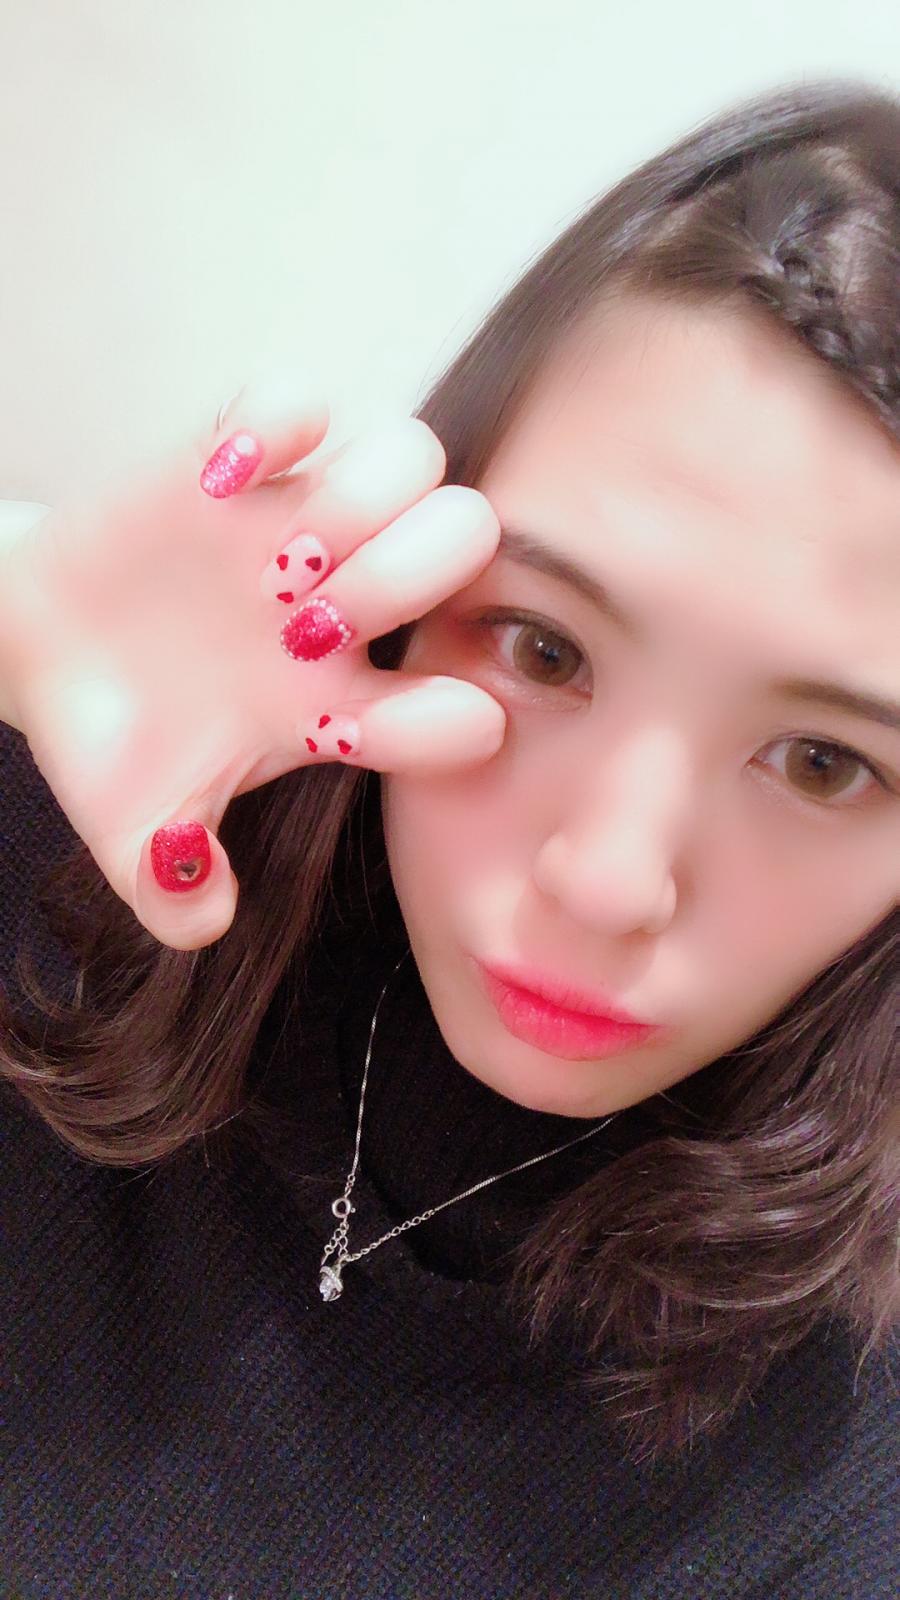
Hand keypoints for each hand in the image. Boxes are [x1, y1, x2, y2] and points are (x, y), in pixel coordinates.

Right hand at [1, 372, 505, 949]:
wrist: (38, 651)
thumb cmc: (110, 740)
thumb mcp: (133, 831)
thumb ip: (171, 887)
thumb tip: (204, 918)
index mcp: (343, 707)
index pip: (458, 711)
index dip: (447, 720)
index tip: (363, 726)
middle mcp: (344, 608)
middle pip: (467, 548)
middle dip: (409, 580)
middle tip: (313, 623)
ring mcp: (296, 523)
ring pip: (413, 459)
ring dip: (361, 502)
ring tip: (278, 554)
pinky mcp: (235, 454)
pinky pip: (303, 398)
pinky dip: (282, 421)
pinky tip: (225, 476)